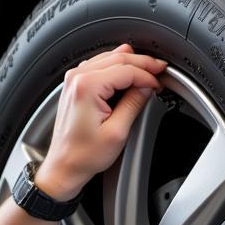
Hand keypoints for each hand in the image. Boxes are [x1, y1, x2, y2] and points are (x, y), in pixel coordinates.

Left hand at [36, 43, 166, 199]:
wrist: (64, 166)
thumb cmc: (83, 156)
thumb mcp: (117, 132)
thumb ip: (133, 104)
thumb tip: (146, 87)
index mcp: (87, 86)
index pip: (127, 70)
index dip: (148, 75)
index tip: (159, 84)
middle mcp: (77, 78)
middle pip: (118, 57)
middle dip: (143, 63)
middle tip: (160, 70)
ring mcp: (74, 80)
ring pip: (109, 58)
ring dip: (131, 63)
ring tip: (148, 71)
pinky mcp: (74, 86)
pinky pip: (100, 65)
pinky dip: (116, 67)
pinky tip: (128, 75)